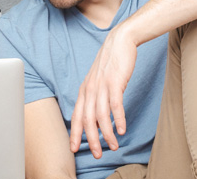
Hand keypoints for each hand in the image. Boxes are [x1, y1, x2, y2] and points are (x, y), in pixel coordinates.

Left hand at [70, 26, 137, 158]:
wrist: (119, 42)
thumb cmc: (110, 64)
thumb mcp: (98, 81)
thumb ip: (95, 97)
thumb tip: (95, 116)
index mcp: (84, 91)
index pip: (76, 116)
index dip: (75, 133)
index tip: (74, 148)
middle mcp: (89, 90)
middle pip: (87, 120)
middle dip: (91, 139)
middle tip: (97, 154)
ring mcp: (101, 86)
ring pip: (100, 115)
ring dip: (106, 133)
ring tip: (113, 145)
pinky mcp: (114, 82)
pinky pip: (115, 104)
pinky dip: (118, 118)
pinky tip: (122, 129)